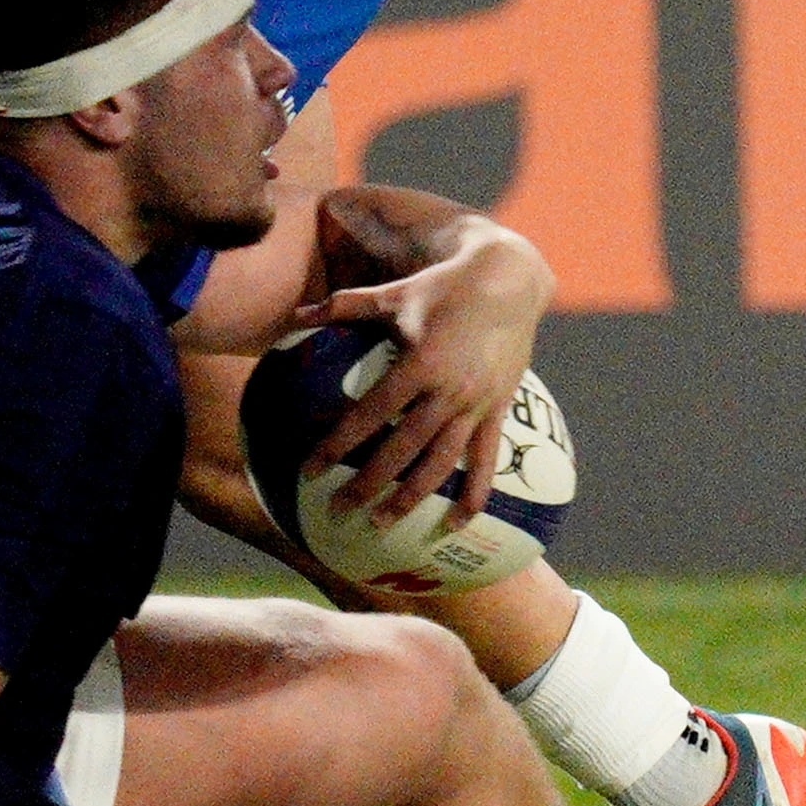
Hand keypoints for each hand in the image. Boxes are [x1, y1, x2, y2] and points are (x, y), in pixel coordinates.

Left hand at [298, 194, 538, 525]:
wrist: (510, 281)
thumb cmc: (444, 286)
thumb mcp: (393, 293)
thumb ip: (344, 306)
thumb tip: (296, 314)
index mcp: (419, 363)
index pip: (370, 413)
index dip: (337, 443)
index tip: (310, 470)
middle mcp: (448, 391)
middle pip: (401, 449)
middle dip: (367, 483)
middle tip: (337, 510)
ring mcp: (475, 405)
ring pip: (439, 464)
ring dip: (410, 498)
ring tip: (382, 524)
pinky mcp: (498, 411)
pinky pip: (485, 461)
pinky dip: (473, 495)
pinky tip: (456, 523)